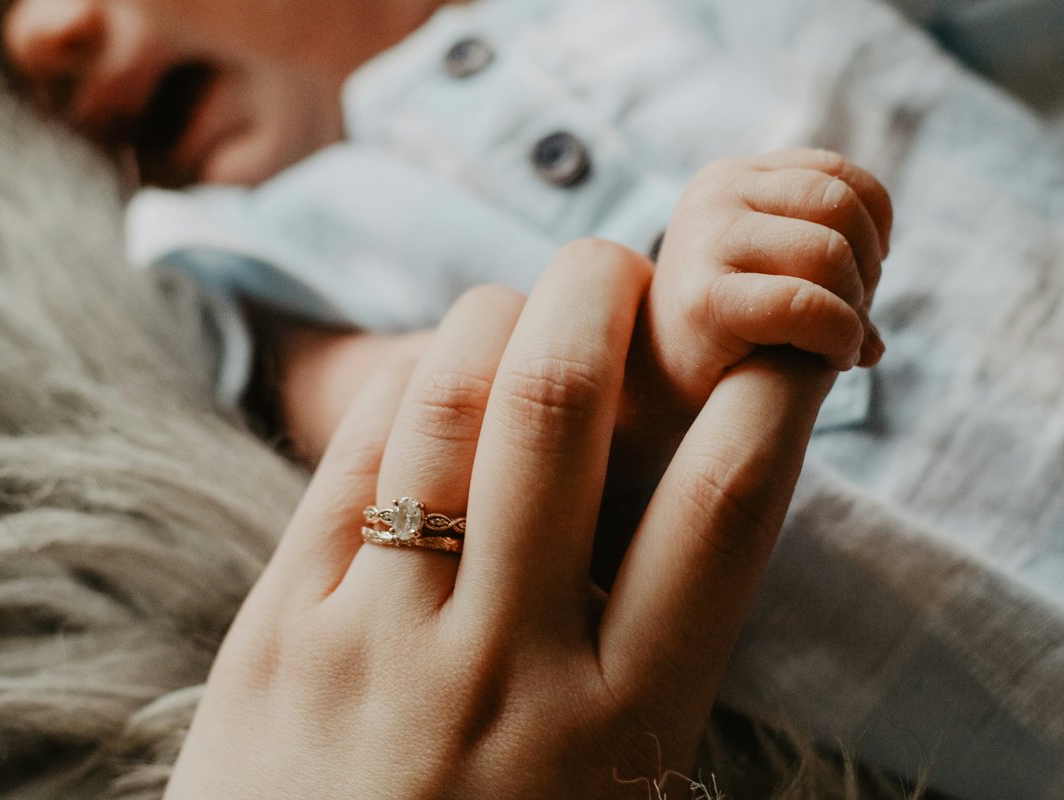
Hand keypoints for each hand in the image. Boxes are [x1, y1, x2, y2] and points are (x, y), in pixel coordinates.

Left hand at [163, 240, 834, 798]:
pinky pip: (349, 459)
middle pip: (563, 402)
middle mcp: (504, 662)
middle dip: (604, 292)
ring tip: (528, 307)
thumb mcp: (625, 793)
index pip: (723, 504)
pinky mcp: (280, 634)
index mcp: (625, 720)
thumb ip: (660, 660)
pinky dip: (405, 385)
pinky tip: (435, 378)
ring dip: (499, 315)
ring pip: (447, 402)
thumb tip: (704, 510)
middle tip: (623, 269)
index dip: (770, 390)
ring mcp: (378, 639)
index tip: (784, 336)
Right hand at [649, 148, 892, 409]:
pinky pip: (804, 304)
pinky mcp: (706, 298)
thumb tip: (880, 342)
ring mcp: (707, 241)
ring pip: (828, 251)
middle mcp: (718, 195)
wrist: (655, 384)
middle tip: (856, 314)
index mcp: (736, 177)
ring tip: (843, 340)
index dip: (875, 224)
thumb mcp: (777, 276)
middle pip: (839, 205)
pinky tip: (836, 358)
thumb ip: (830, 270)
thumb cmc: (728, 332)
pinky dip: (839, 334)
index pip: (838, 175)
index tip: (867, 272)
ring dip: (855, 306)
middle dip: (865, 266)